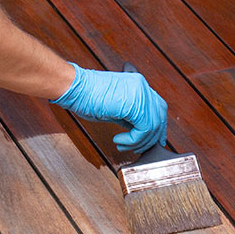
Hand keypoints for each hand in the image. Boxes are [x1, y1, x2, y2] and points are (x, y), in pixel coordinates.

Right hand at [52, 63, 168, 152]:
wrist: (75, 88)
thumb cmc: (87, 97)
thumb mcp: (115, 108)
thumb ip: (130, 117)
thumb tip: (138, 131)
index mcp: (138, 85)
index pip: (158, 107)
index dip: (158, 126)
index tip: (152, 140)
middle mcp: (142, 87)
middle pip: (159, 116)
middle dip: (151, 137)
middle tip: (138, 148)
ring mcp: (140, 94)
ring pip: (152, 126)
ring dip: (138, 141)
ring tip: (123, 145)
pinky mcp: (135, 104)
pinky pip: (143, 129)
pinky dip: (133, 140)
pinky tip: (119, 140)